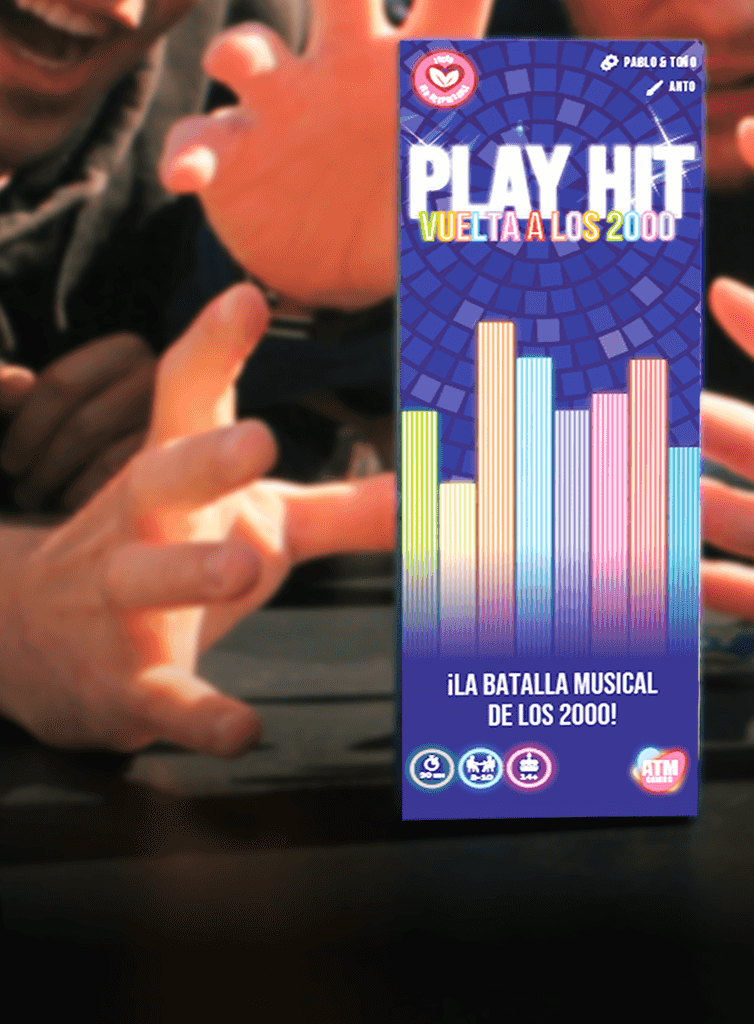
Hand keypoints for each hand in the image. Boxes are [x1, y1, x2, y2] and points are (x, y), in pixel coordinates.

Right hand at [0, 284, 396, 753]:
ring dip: (191, 573)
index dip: (214, 346)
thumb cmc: (172, 551)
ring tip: (244, 565)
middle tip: (257, 439)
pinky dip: (199, 715)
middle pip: (160, 477)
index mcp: (175, 467)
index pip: (187, 395)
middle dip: (206, 459)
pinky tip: (242, 729)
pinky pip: (159, 699)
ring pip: (143, 582)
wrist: (29, 645)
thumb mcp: (261, 517)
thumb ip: (348, 504)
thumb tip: (439, 485)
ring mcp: (121, 604)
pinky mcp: (121, 685)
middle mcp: (140, 525)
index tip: (246, 298)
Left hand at [0, 334, 156, 512]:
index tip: (10, 460)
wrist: (124, 454)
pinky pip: (121, 483)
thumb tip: (13, 386)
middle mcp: (158, 378)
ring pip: (103, 456)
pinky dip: (83, 495)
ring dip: (57, 482)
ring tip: (33, 495)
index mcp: (124, 352)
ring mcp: (173, 418)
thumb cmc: (65, 422)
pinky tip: (68, 499)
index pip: (61, 384)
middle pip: (84, 425)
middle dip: (40, 463)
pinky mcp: (172, 454)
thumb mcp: (36, 397)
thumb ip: (9, 387)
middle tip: (20, 484)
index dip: (24, 429)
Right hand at [159, 0, 504, 308]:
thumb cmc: (416, 203)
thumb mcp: (474, 198)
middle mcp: (345, 65)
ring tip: (243, 61)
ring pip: (253, 50)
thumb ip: (516, 189)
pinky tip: (190, 176)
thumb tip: (580, 213)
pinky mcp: (231, 152)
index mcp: (419, 68)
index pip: (452, 3)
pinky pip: (203, 141)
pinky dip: (193, 154)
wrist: (342, 264)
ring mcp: (281, 101)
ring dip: (244, 49)